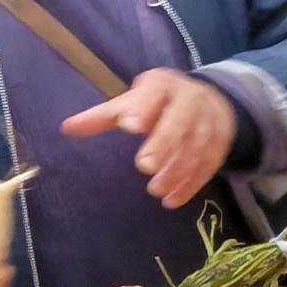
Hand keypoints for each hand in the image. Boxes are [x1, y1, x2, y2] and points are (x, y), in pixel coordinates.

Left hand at [63, 69, 238, 206]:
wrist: (212, 101)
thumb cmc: (160, 102)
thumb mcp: (133, 102)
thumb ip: (102, 117)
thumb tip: (66, 128)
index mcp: (163, 86)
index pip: (155, 93)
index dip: (143, 108)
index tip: (128, 125)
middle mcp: (190, 101)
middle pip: (179, 122)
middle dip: (163, 144)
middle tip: (144, 166)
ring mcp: (209, 123)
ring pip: (196, 147)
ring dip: (177, 170)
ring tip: (155, 190)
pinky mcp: (220, 145)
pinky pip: (208, 165)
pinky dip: (191, 184)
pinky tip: (173, 200)